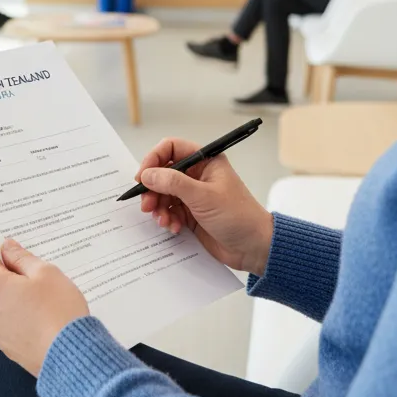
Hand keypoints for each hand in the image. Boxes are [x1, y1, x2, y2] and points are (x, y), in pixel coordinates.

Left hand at [0, 240, 89, 377]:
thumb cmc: (58, 309)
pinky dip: (19, 315)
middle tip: (39, 278)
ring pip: (0, 301)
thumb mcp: (45, 273)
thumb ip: (21, 257)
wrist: (71, 357)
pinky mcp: (4, 347)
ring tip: (44, 301)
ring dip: (15, 296)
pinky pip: (7, 320)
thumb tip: (6, 248)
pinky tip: (41, 319)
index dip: (3, 250)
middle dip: (11, 275)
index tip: (22, 253)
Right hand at [135, 139, 273, 276]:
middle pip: (163, 173)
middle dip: (153, 189)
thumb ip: (173, 183)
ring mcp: (194, 195)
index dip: (154, 159)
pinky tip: (172, 227)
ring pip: (164, 193)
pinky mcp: (191, 214)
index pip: (172, 149)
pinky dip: (166, 218)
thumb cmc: (238, 216)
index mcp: (206, 161)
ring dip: (159, 207)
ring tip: (162, 220)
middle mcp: (198, 175)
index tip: (143, 177)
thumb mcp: (203, 197)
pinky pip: (170, 211)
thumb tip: (147, 174)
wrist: (254, 248)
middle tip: (147, 204)